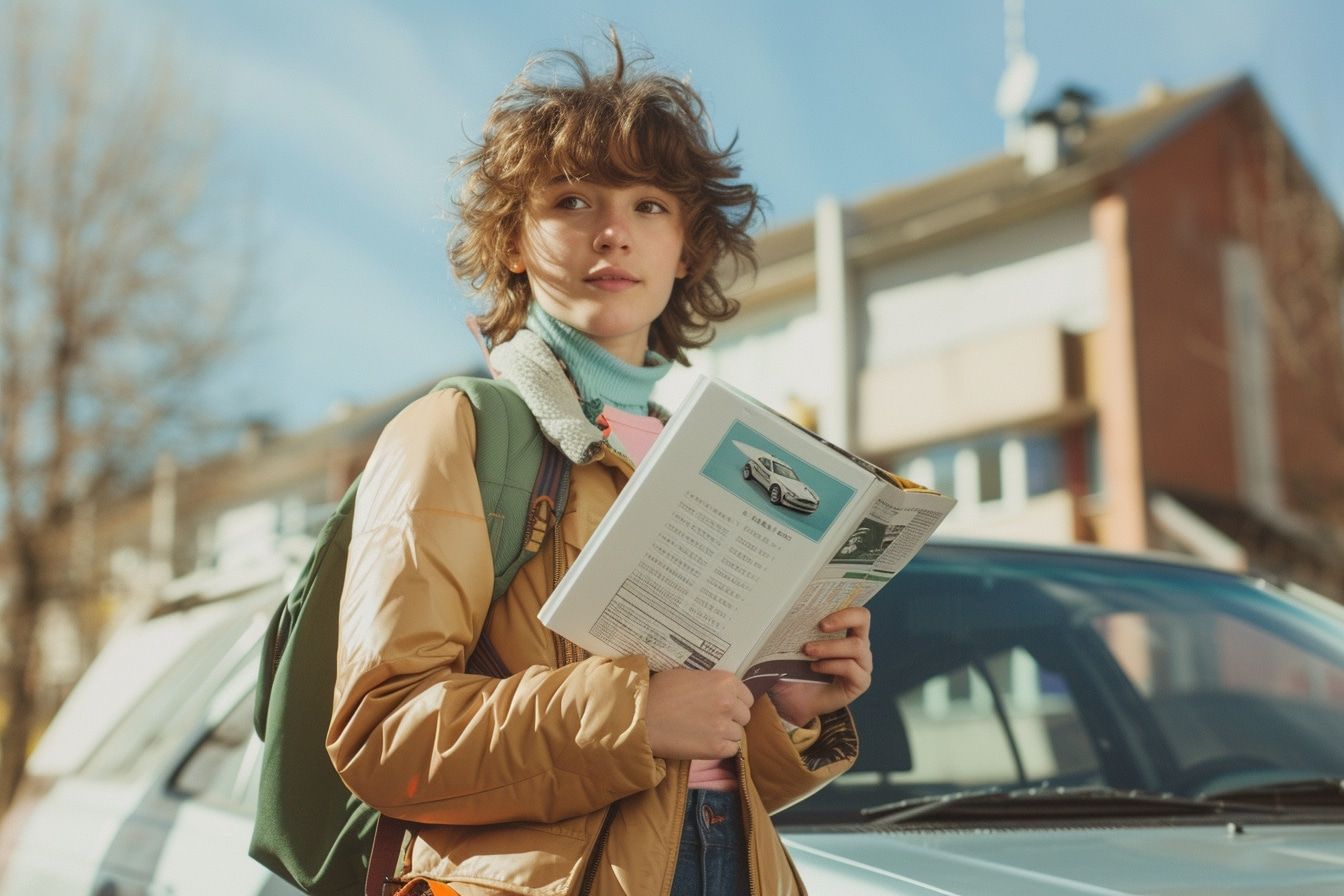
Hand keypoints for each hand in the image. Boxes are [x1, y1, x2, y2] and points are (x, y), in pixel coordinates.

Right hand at [646, 667, 753, 759]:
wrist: (640, 719)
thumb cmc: (658, 693)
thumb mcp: (686, 675)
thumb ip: (708, 682)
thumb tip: (717, 690)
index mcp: (724, 680)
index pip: (746, 697)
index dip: (735, 702)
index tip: (724, 707)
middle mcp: (729, 702)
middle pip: (744, 716)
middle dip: (732, 719)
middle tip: (712, 721)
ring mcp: (724, 726)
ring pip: (738, 734)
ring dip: (725, 735)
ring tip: (705, 733)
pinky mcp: (716, 748)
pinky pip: (731, 750)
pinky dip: (720, 748)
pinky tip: (704, 743)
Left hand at [767, 606, 872, 726]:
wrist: (792, 703)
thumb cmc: (794, 671)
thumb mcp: (790, 647)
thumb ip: (793, 630)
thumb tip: (782, 612)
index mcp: (845, 631)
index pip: (854, 611)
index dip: (842, 608)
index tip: (820, 616)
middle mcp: (858, 645)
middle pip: (863, 619)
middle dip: (841, 619)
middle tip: (820, 626)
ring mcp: (862, 664)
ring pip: (856, 646)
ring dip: (830, 646)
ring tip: (808, 651)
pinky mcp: (860, 682)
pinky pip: (851, 668)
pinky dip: (832, 665)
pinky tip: (815, 668)